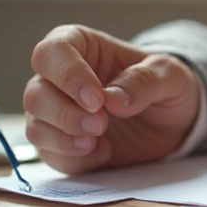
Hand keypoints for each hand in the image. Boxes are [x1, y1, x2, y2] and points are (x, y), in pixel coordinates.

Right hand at [23, 25, 199, 173]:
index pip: (52, 52)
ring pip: (34, 126)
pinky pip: (50, 155)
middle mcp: (59, 79)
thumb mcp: (170, 75)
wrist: (172, 120)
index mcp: (82, 47)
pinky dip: (73, 159)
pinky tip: (103, 152)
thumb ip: (145, 81)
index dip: (68, 75)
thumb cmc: (165, 84)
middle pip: (35, 93)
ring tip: (97, 141)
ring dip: (63, 138)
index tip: (96, 99)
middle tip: (101, 125)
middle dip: (65, 113)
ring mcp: (56, 113)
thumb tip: (113, 100)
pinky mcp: (61, 145)